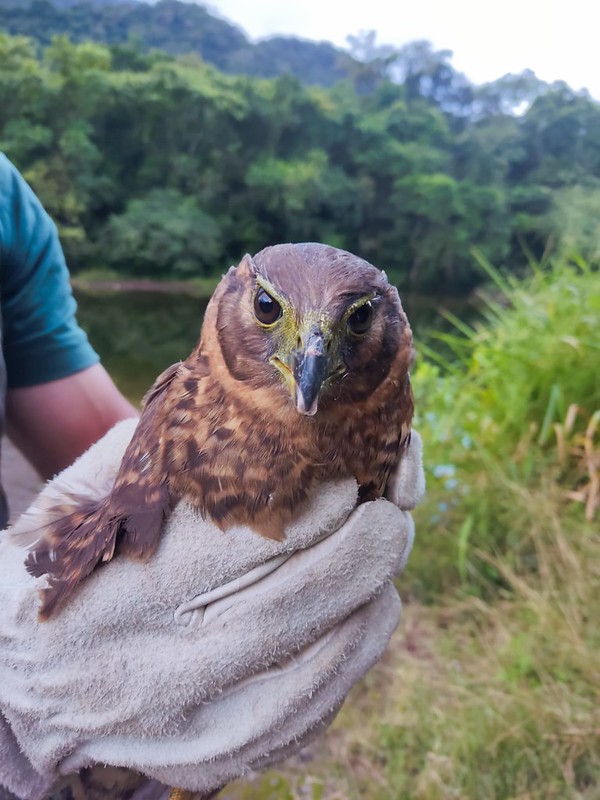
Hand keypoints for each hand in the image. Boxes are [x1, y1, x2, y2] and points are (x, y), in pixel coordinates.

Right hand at [0, 420, 422, 799]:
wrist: (22, 682)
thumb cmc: (60, 574)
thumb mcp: (76, 503)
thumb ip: (148, 457)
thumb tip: (240, 412)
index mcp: (114, 602)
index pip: (227, 556)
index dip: (302, 513)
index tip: (344, 475)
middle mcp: (152, 678)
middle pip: (279, 619)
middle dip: (356, 558)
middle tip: (393, 511)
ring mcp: (187, 734)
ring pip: (308, 679)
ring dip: (366, 607)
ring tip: (387, 553)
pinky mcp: (212, 763)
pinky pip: (307, 721)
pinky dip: (352, 659)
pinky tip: (368, 611)